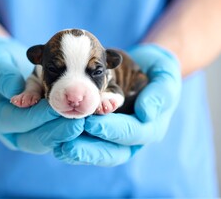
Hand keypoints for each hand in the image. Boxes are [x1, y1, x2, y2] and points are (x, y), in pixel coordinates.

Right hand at [0, 36, 83, 152]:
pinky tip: (90, 118)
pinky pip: (60, 131)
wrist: (6, 65)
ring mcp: (30, 132)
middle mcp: (14, 131)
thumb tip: (17, 97)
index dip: (38, 116)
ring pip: (51, 139)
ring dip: (69, 132)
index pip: (19, 122)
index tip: (57, 109)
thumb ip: (2, 77)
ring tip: (87, 122)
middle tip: (78, 123)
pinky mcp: (45, 127)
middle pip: (36, 139)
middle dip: (58, 131)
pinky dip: (74, 126)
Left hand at [54, 44, 181, 165]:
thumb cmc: (157, 72)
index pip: (131, 133)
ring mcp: (115, 136)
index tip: (92, 124)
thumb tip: (146, 114)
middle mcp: (131, 138)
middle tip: (67, 146)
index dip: (112, 130)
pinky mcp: (100, 132)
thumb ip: (160, 94)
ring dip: (76, 151)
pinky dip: (70, 143)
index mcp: (149, 127)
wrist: (145, 68)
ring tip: (57, 147)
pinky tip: (55, 141)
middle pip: (112, 152)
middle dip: (89, 151)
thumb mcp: (165, 77)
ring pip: (96, 152)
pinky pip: (86, 142)